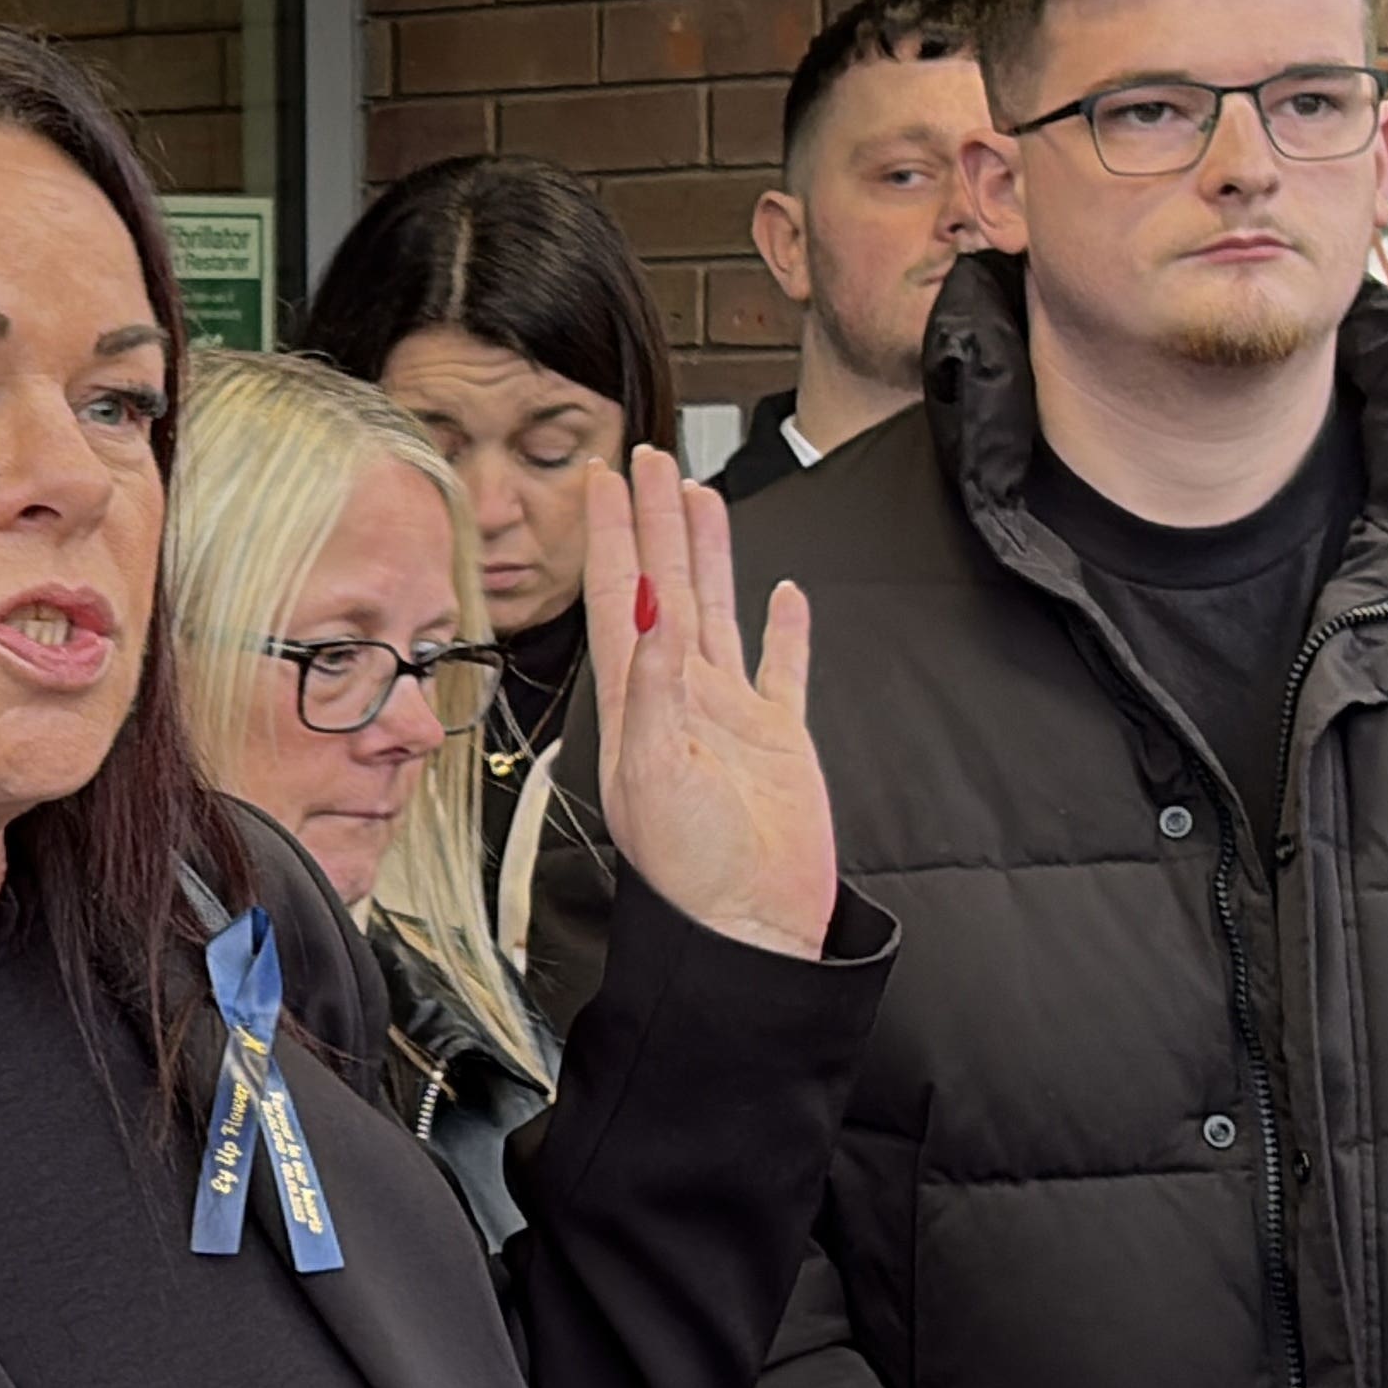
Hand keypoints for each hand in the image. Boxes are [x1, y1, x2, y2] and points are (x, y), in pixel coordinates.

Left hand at [581, 448, 835, 960]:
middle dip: (656, 520)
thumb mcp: (657, 773)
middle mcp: (679, 700)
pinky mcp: (778, 741)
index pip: (621, 597)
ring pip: (717, 610)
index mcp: (639, 704)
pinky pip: (782, 669)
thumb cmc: (692, 873)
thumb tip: (652, 607)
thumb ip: (654, 687)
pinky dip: (784, 629)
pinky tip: (785, 594)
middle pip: (666, 586)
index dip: (613, 535)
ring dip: (708, 553)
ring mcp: (730, 717)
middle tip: (649, 456)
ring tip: (701, 494)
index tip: (603, 477)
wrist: (748, 931)